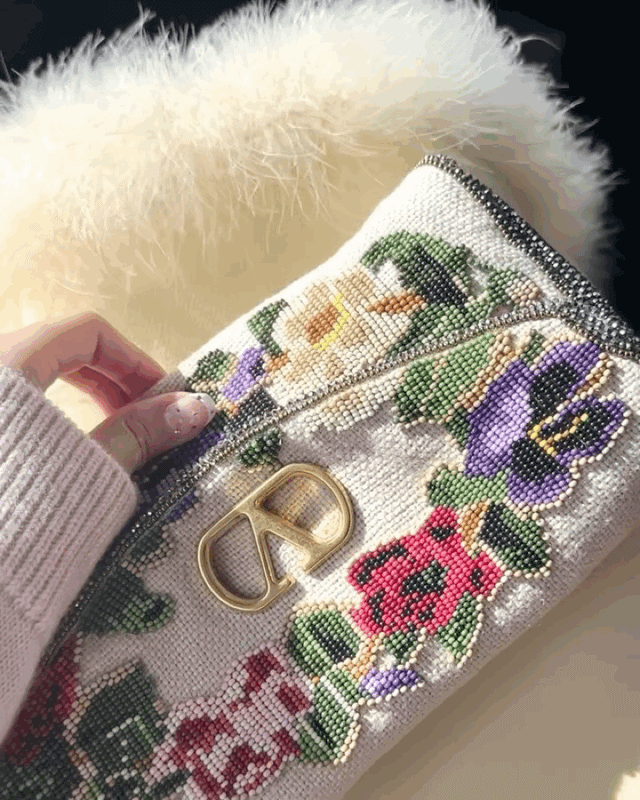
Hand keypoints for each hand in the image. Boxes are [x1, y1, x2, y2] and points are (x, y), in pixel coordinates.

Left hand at [0, 312, 216, 472]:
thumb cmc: (16, 518)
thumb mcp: (85, 473)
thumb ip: (139, 433)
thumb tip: (197, 407)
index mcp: (9, 367)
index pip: (85, 334)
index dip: (133, 359)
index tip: (162, 396)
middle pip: (58, 348)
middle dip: (110, 379)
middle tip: (143, 416)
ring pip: (33, 372)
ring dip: (80, 394)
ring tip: (111, 432)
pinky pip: (12, 398)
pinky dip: (48, 411)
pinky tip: (64, 448)